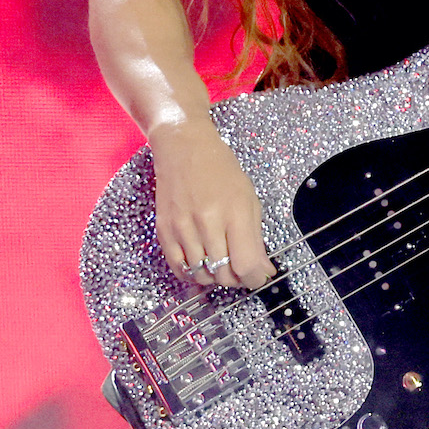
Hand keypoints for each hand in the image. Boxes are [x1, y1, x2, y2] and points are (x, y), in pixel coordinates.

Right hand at [151, 123, 275, 289]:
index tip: (258, 277)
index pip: (245, 264)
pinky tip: (201, 265)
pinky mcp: (165, 232)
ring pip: (201, 275)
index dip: (255, 279)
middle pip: (223, 274)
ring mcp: (183, 228)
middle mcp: (207, 223)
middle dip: (236, 279)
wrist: (184, 149)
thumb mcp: (249, 199)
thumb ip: (256, 238)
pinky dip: (193, 275)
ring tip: (221, 264)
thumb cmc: (221, 170)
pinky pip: (179, 269)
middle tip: (240, 270)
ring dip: (215, 277)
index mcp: (234, 213)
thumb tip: (263, 271)